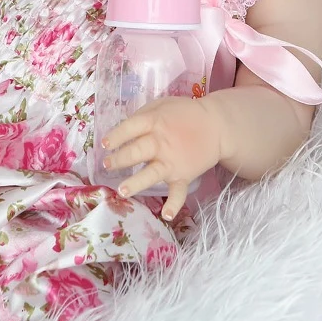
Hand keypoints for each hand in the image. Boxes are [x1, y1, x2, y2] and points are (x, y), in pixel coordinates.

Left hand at [101, 95, 225, 220]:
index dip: (116, 136)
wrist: (217, 126)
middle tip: (107, 165)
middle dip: (120, 159)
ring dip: (136, 182)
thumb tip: (122, 131)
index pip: (131, 128)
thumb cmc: (184, 113)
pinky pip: (178, 192)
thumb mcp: (162, 104)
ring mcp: (172, 162)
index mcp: (155, 122)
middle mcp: (161, 143)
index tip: (104, 144)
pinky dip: (174, 204)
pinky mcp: (183, 176)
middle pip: (137, 151)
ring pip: (151, 174)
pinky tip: (167, 215)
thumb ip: (142, 116)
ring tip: (122, 191)